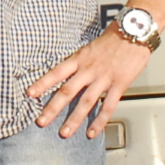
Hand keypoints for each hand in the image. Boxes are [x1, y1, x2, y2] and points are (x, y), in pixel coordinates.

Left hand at [28, 29, 151, 139]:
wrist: (135, 31)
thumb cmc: (114, 37)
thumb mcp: (91, 47)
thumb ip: (81, 62)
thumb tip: (70, 74)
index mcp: (80, 58)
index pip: (57, 72)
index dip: (42, 83)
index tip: (30, 94)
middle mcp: (89, 69)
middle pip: (67, 91)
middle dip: (52, 108)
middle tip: (41, 122)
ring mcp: (104, 77)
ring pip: (86, 101)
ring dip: (74, 119)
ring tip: (64, 133)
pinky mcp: (120, 84)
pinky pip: (108, 105)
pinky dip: (100, 120)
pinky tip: (92, 132)